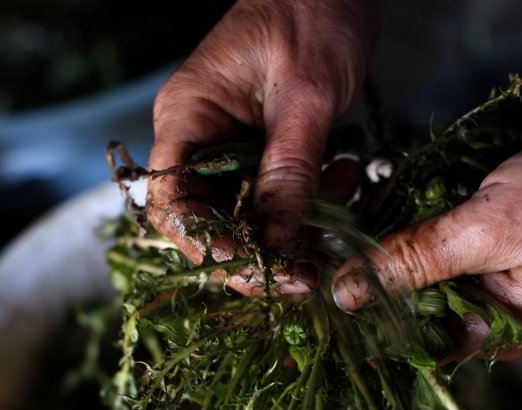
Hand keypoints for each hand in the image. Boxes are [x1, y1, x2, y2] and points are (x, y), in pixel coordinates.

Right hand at [147, 0, 376, 294]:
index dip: (207, 245)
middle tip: (307, 271)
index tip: (258, 268)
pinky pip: (280, 193)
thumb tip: (278, 244)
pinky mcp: (264, 146)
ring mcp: (232, 144)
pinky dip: (314, 198)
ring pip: (251, 212)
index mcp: (188, 117)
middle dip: (261, 248)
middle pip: (210, 219)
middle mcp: (201, 137)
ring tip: (345, 190)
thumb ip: (290, 172)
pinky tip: (348, 175)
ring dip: (298, 222)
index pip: (173, 203)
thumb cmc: (314, 12)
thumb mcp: (307, 97)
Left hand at [331, 91, 521, 357]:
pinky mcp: (498, 235)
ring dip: (397, 243)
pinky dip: (423, 221)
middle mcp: (497, 309)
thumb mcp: (485, 232)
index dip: (370, 322)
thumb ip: (415, 262)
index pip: (416, 342)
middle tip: (333, 249)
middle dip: (379, 276)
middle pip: (419, 304)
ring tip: (356, 222)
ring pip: (429, 267)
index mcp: (500, 331)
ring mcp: (499, 271)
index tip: (325, 299)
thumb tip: (347, 292)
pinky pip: (447, 237)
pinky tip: (394, 200)